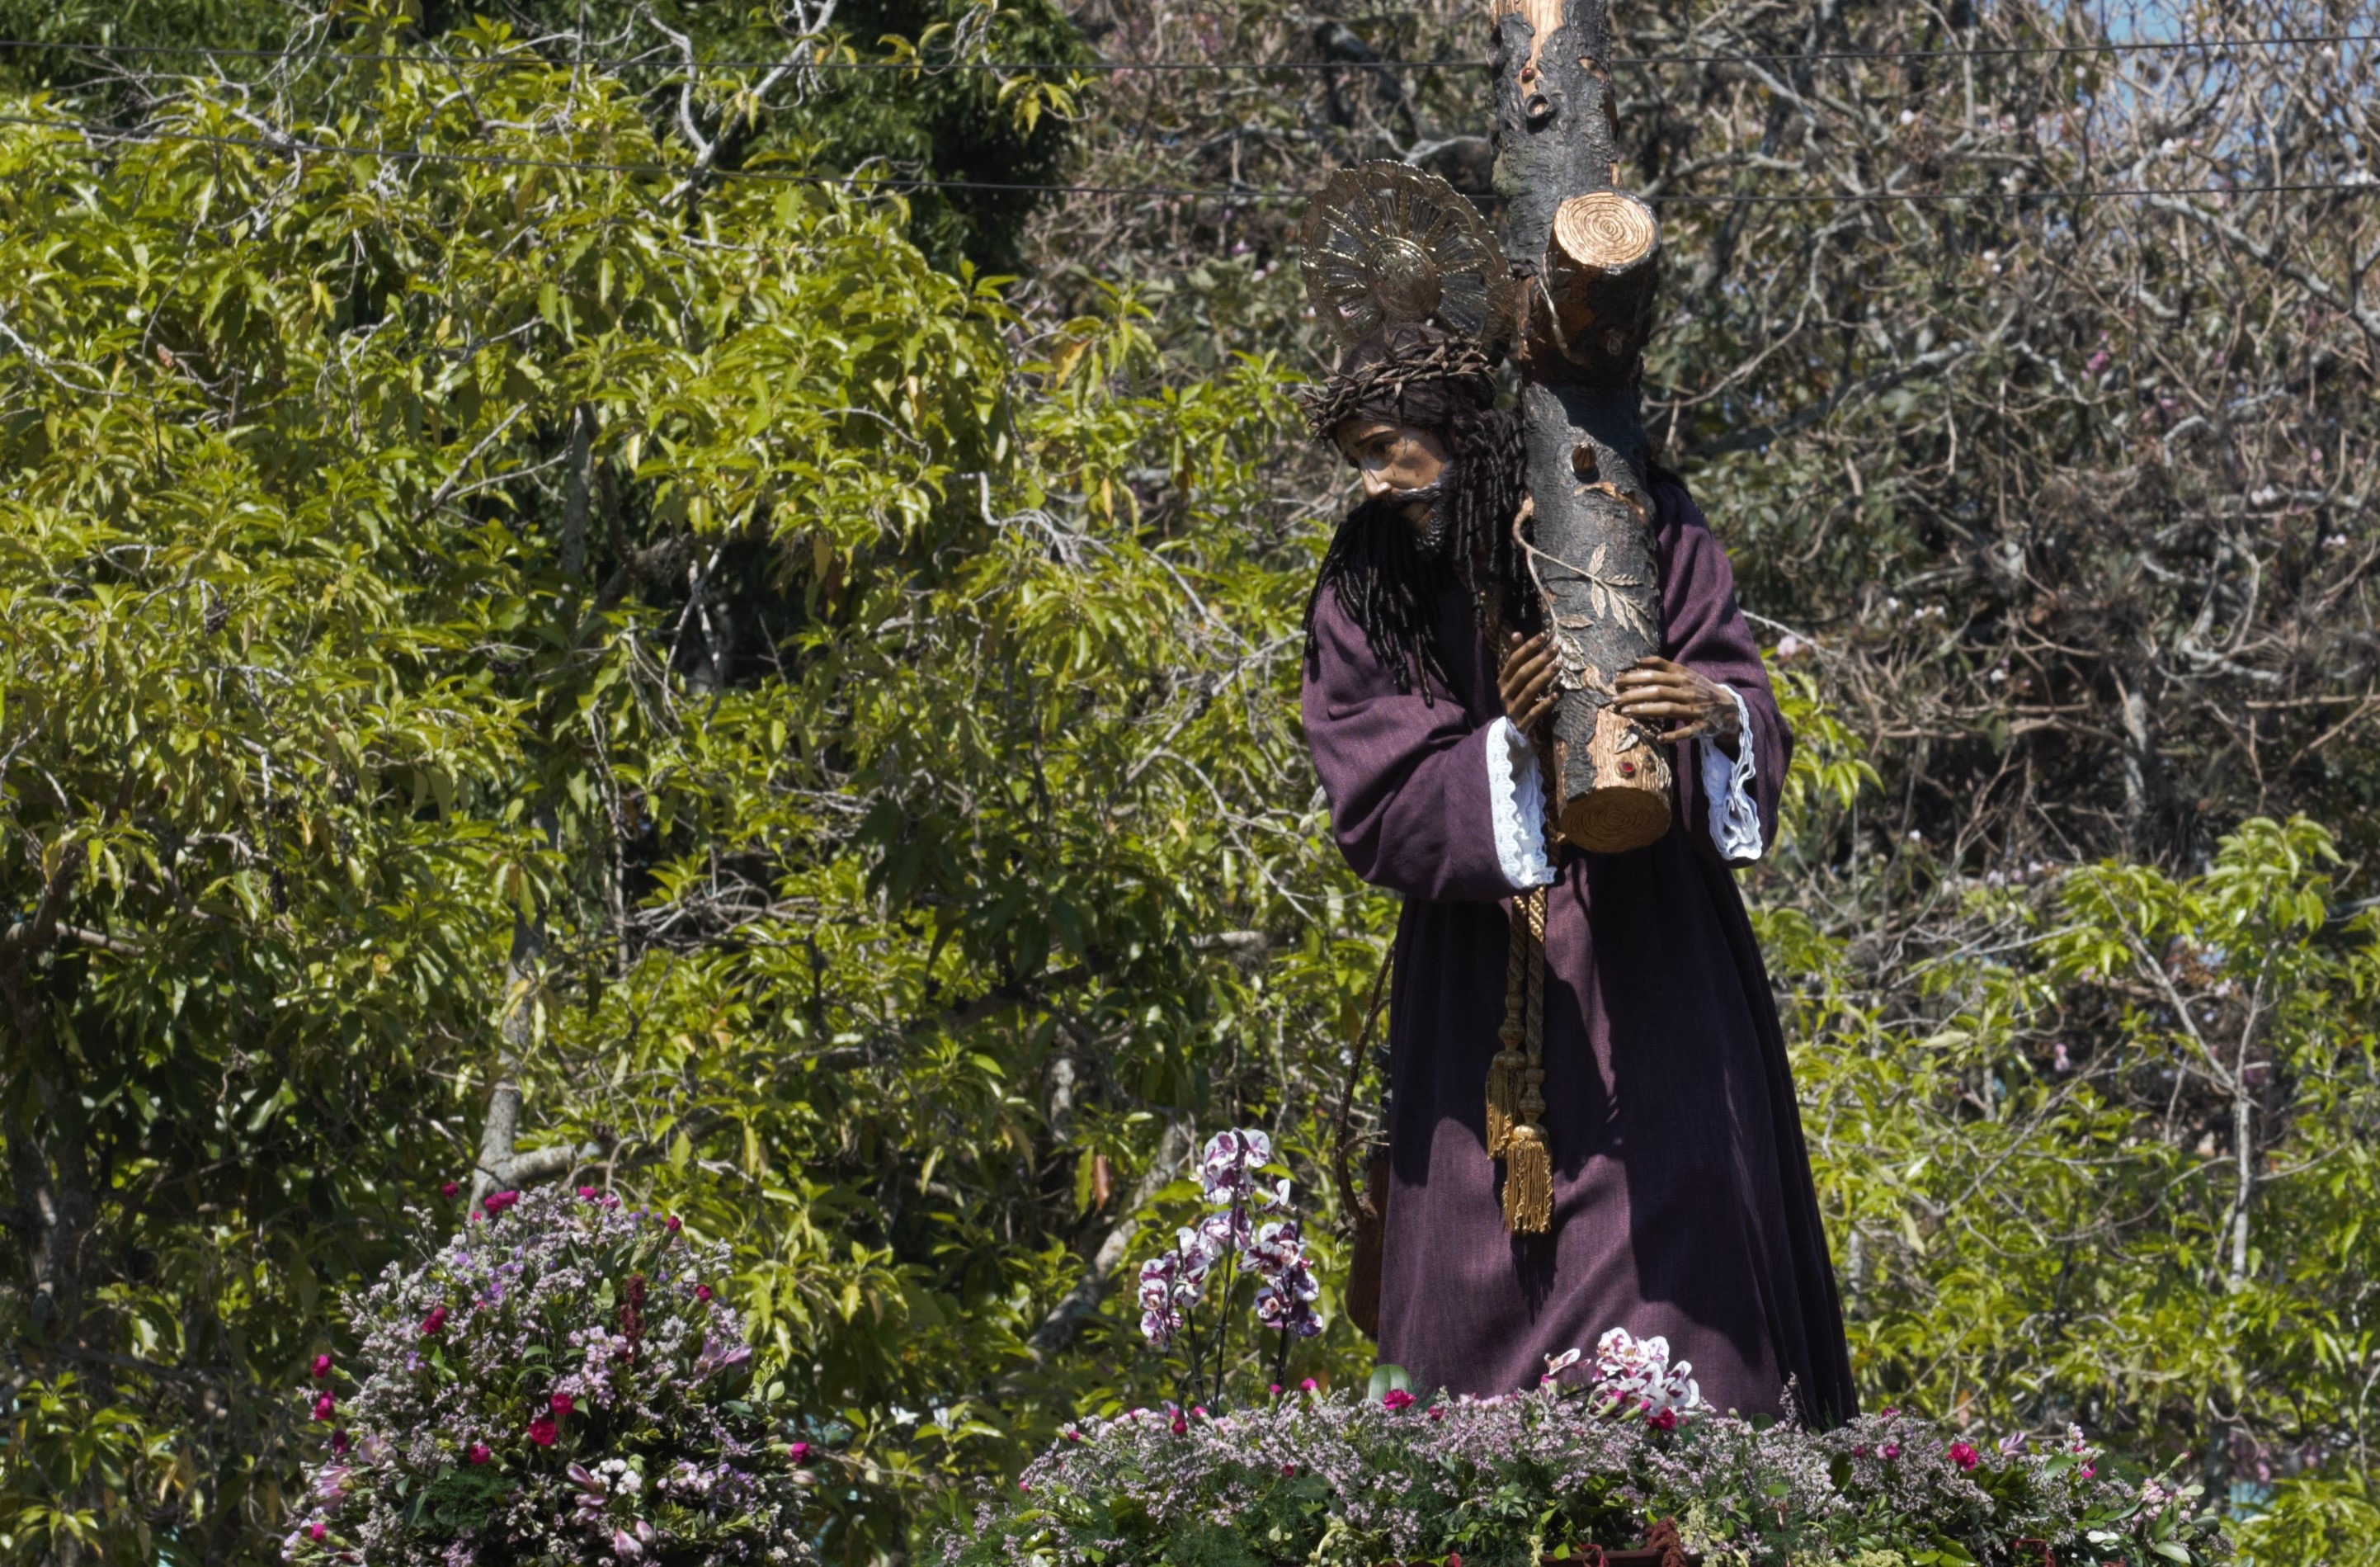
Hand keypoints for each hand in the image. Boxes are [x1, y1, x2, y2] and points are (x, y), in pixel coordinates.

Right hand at [1499, 631, 1560, 733]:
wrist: (1513, 733)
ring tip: (1559, 666)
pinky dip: (1545, 703)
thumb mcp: (1514, 680)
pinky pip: (1534, 713)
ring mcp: (1512, 710)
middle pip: (1522, 674)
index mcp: (1502, 681)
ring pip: (1528, 691)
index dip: (1528, 647)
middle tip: (1555, 648)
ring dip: (1544, 677)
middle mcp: (1505, 694)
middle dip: (1539, 660)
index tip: (1544, 634)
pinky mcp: (1521, 724)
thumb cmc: (1517, 699)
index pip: (1514, 660)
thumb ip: (1515, 658)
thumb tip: (1516, 633)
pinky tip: (1557, 694)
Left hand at [1611, 656, 1739, 746]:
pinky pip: (1687, 732)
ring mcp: (1696, 709)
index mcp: (1684, 677)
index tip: (1617, 679)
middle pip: (1658, 690)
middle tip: (1614, 699)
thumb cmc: (1699, 690)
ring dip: (1647, 710)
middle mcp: (1689, 691)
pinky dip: (1673, 735)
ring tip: (1627, 712)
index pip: (1657, 673)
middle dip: (1634, 694)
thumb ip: (1663, 666)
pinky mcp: (1702, 727)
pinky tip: (1659, 737)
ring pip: (1669, 709)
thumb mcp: (1685, 674)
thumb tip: (1635, 660)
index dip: (1636, 675)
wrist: (1730, 708)